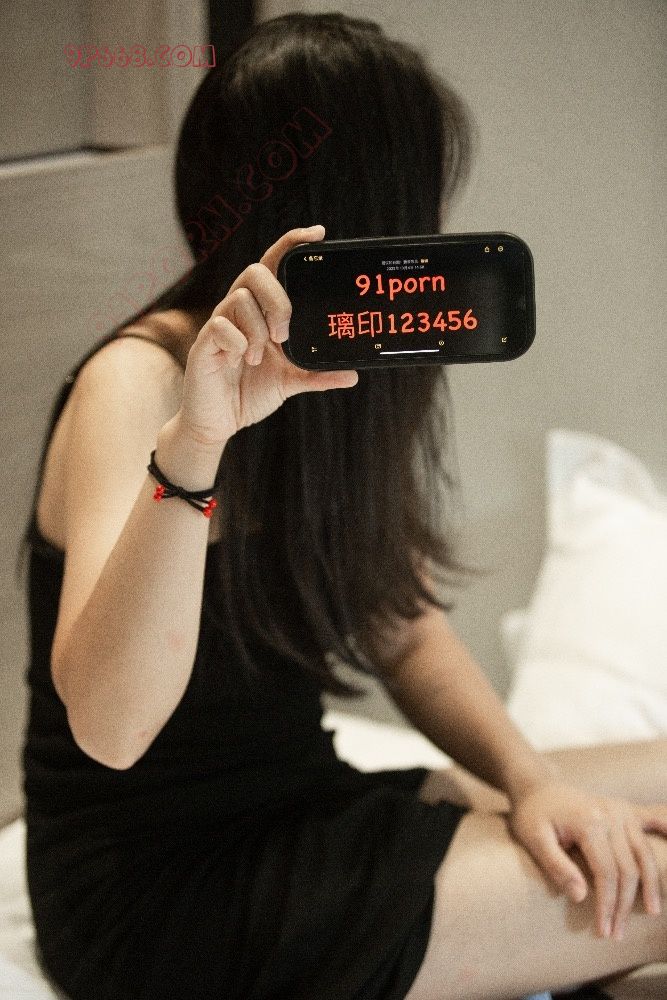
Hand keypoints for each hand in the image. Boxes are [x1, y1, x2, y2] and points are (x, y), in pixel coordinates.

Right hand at [177, 225, 358, 446]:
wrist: (219, 422)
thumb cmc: (249, 392)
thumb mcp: (290, 381)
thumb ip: (318, 374)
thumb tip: (353, 373)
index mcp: (260, 312)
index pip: (273, 266)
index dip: (291, 243)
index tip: (317, 234)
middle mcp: (239, 311)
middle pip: (255, 273)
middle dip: (277, 300)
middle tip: (284, 334)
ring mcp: (220, 325)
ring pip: (239, 299)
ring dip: (258, 330)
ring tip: (259, 357)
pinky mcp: (204, 344)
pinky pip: (220, 326)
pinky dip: (237, 343)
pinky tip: (241, 360)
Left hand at [507, 780, 665, 940]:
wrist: (536, 786)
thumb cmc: (532, 814)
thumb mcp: (533, 838)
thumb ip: (556, 866)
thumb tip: (581, 896)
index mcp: (588, 823)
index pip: (606, 873)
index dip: (607, 904)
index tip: (604, 930)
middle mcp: (610, 815)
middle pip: (628, 868)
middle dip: (625, 904)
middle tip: (618, 933)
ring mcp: (620, 811)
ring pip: (644, 853)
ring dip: (650, 885)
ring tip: (652, 911)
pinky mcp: (624, 808)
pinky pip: (650, 819)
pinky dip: (665, 827)